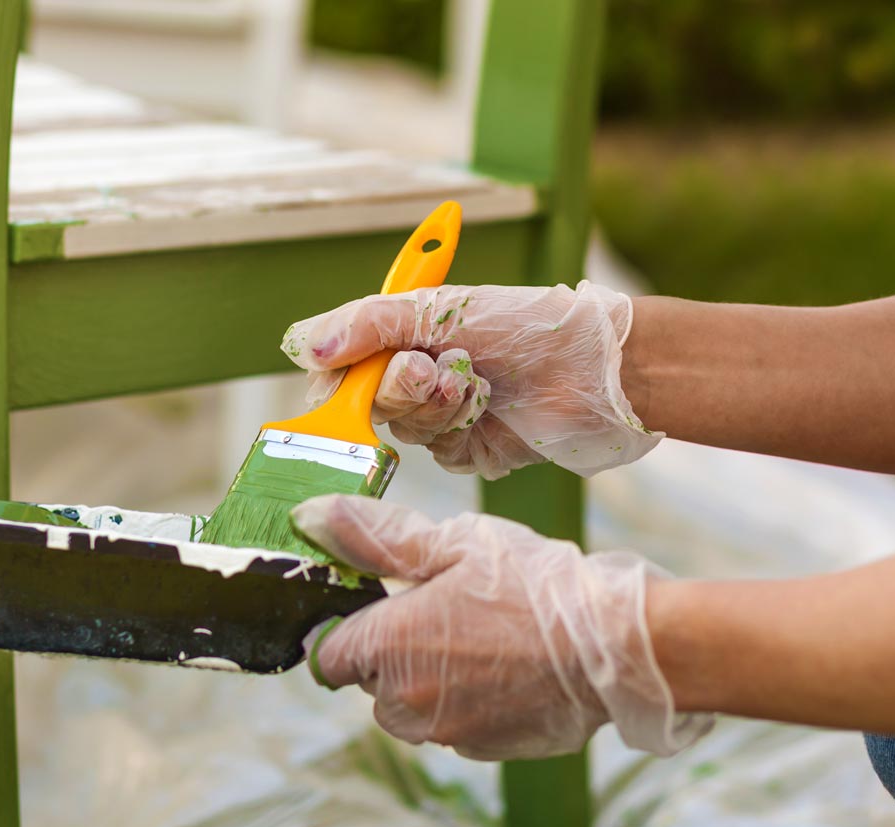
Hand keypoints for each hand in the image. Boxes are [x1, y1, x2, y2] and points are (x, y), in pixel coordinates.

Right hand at [280, 281, 660, 479]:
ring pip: (403, 429)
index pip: (341, 367)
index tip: (338, 383)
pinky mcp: (468, 450)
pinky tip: (488, 407)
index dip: (335, 381)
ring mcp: (442, 416)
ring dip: (436, 405)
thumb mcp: (438, 307)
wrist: (589, 367)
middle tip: (429, 369)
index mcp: (403, 336)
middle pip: (366, 402)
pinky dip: (459, 427)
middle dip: (396, 386)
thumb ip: (368, 322)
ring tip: (475, 382)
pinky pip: (438, 452)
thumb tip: (306, 344)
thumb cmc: (520, 323)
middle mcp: (417, 376)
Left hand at [295, 494, 710, 760]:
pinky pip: (454, 725)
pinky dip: (469, 701)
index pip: (327, 654)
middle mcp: (406, 700)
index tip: (382, 604)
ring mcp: (445, 732)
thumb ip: (377, 536)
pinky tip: (507, 666)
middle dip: (394, 651)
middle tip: (446, 611)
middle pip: (370, 683)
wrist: (614, 646)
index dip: (350, 627)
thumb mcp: (453, 543)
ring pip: (412, 708)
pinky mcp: (483, 750)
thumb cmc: (535, 587)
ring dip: (430, 679)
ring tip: (484, 637)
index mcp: (388, 645)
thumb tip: (311, 518)